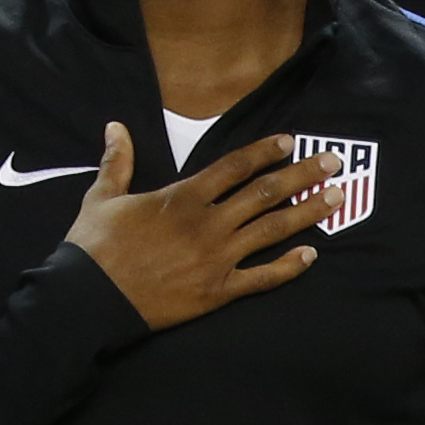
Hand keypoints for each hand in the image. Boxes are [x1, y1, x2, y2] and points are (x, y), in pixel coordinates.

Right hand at [67, 122, 333, 330]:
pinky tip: (311, 256)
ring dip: (307, 212)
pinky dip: (289, 267)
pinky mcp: (217, 291)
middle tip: (333, 161)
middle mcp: (208, 223)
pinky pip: (262, 278)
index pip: (235, 166)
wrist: (90, 298)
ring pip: (272, 230)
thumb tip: (115, 126)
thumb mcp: (102, 197)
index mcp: (183, 197)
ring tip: (335, 198)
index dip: (265, 152)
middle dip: (303, 174)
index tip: (290, 142)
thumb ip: (117, 161)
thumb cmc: (94, 247)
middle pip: (265, 192)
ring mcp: (216, 258)